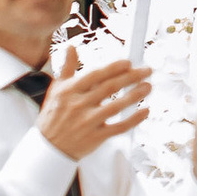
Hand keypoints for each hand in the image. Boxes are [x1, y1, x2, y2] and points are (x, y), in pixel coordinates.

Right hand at [37, 53, 151, 162]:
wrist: (48, 148)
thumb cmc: (53, 116)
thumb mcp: (56, 89)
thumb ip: (67, 67)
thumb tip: (71, 47)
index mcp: (69, 91)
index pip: (95, 75)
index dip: (113, 68)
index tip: (128, 63)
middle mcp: (78, 105)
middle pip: (109, 88)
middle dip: (131, 77)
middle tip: (146, 71)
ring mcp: (87, 122)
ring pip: (115, 106)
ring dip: (135, 96)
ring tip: (148, 86)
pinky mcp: (95, 137)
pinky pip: (118, 127)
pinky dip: (134, 119)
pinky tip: (145, 110)